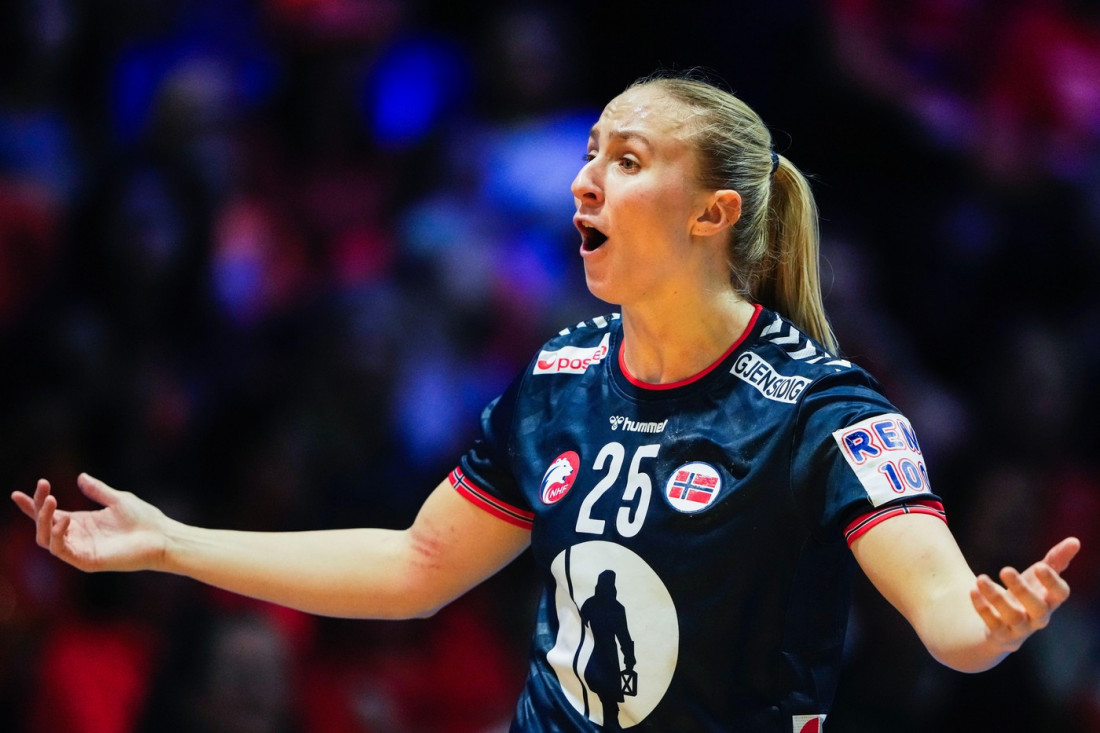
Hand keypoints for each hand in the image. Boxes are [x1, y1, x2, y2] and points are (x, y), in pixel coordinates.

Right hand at [11, 474, 171, 572]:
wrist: (162, 535)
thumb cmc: (144, 519)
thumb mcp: (118, 499)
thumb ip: (97, 490)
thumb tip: (80, 477)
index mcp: (81, 522)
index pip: (49, 514)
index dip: (32, 505)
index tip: (16, 494)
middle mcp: (77, 536)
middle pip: (44, 525)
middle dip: (37, 508)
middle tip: (43, 489)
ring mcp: (81, 550)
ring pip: (47, 539)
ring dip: (44, 520)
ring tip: (51, 500)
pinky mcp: (88, 561)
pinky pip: (62, 551)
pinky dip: (57, 537)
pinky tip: (63, 521)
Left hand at [970, 536, 1079, 650]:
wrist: (1000, 628)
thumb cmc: (1024, 596)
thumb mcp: (1036, 577)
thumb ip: (1055, 560)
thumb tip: (1075, 540)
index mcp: (1050, 601)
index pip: (1060, 594)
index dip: (1053, 582)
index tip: (1039, 565)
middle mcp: (1038, 617)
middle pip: (1038, 608)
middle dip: (1022, 589)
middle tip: (1005, 569)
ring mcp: (1020, 629)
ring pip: (1013, 617)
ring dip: (996, 597)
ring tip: (980, 578)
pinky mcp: (1000, 635)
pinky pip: (993, 624)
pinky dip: (983, 608)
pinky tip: (973, 590)